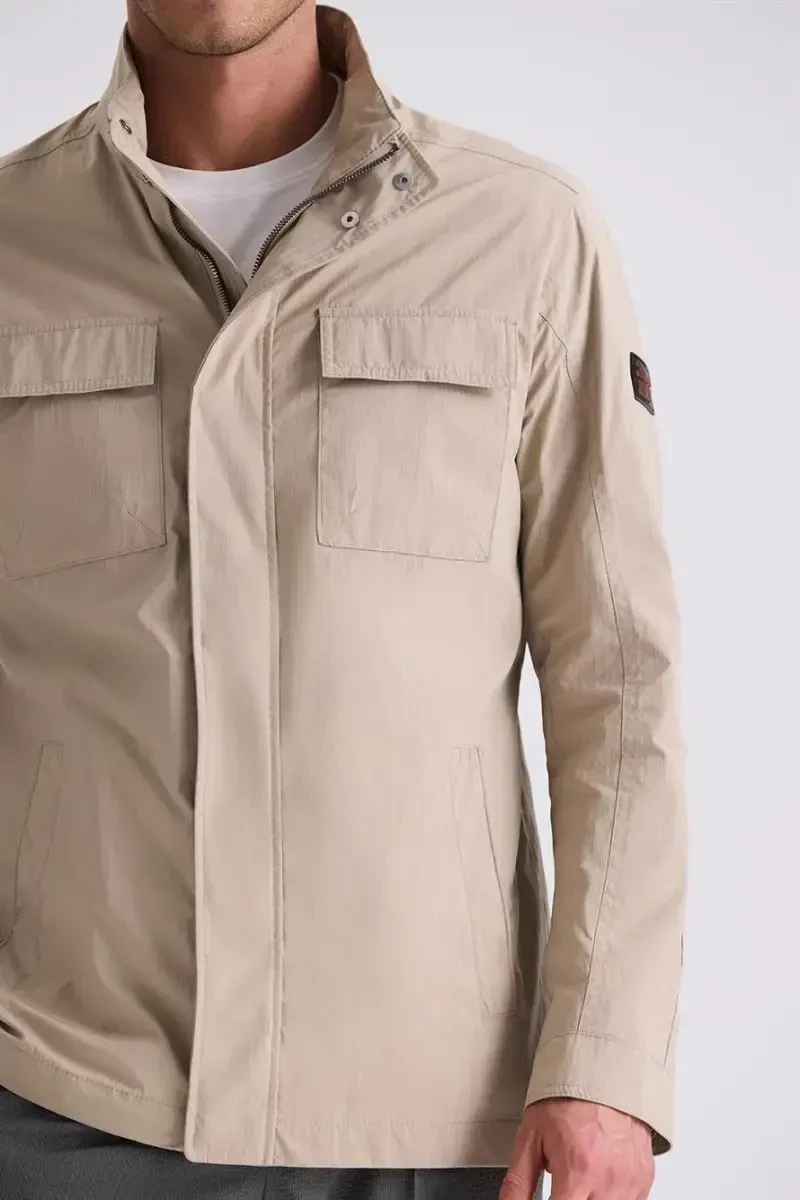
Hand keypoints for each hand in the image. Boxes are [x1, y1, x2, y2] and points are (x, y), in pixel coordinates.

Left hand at [498, 1097, 654, 1198]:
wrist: (602, 1074)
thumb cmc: (567, 1101)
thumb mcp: (530, 1138)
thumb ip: (518, 1183)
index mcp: (578, 1171)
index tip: (549, 1197)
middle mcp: (609, 1181)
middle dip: (569, 1199)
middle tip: (564, 1186)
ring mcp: (630, 1182)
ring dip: (591, 1199)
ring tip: (579, 1181)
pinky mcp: (644, 1180)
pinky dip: (611, 1196)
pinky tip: (599, 1181)